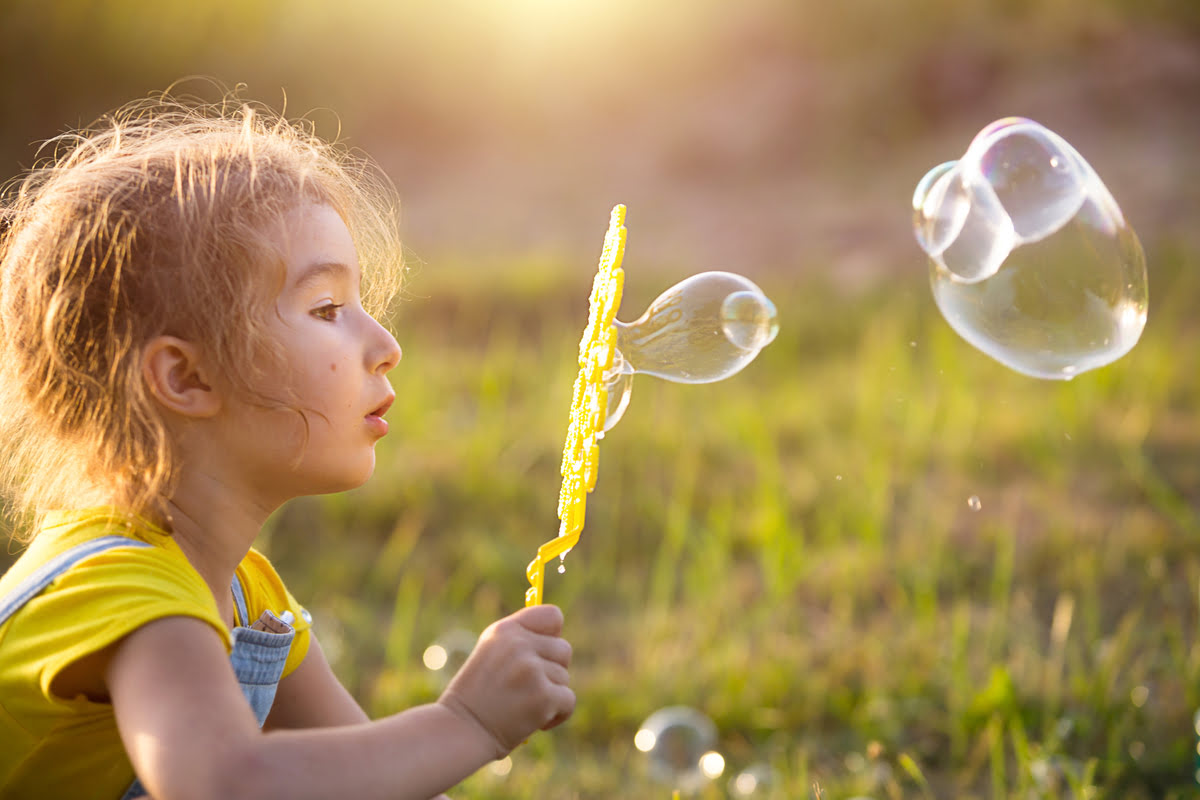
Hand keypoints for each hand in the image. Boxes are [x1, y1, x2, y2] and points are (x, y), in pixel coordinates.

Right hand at [437, 604, 574, 755]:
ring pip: (564, 678)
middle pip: (563, 650)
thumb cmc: (476, 698)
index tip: (542, 654)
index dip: (552, 636)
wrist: (460, 732)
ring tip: (523, 706)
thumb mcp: (491, 655)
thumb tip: (558, 640)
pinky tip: (535, 722)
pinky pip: (568, 700)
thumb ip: (521, 641)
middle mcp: (519, 644)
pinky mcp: (544, 695)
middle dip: (552, 670)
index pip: (552, 616)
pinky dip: (557, 715)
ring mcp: (532, 669)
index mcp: (505, 630)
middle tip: (528, 689)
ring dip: (551, 695)